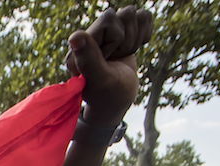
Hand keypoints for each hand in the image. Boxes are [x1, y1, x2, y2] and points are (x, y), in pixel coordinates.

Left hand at [64, 6, 152, 124]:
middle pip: (126, 13)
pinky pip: (144, 17)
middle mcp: (91, 32)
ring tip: (121, 55)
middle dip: (127, 40)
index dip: (117, 40)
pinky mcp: (121, 29)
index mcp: (79, 42)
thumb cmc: (107, 95)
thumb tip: (75, 36)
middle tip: (116, 58)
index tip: (108, 59)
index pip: (109, 19)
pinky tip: (130, 50)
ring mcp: (106, 30)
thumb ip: (89, 59)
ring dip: (134, 39)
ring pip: (135, 14)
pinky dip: (143, 36)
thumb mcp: (100, 80)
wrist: (117, 98)